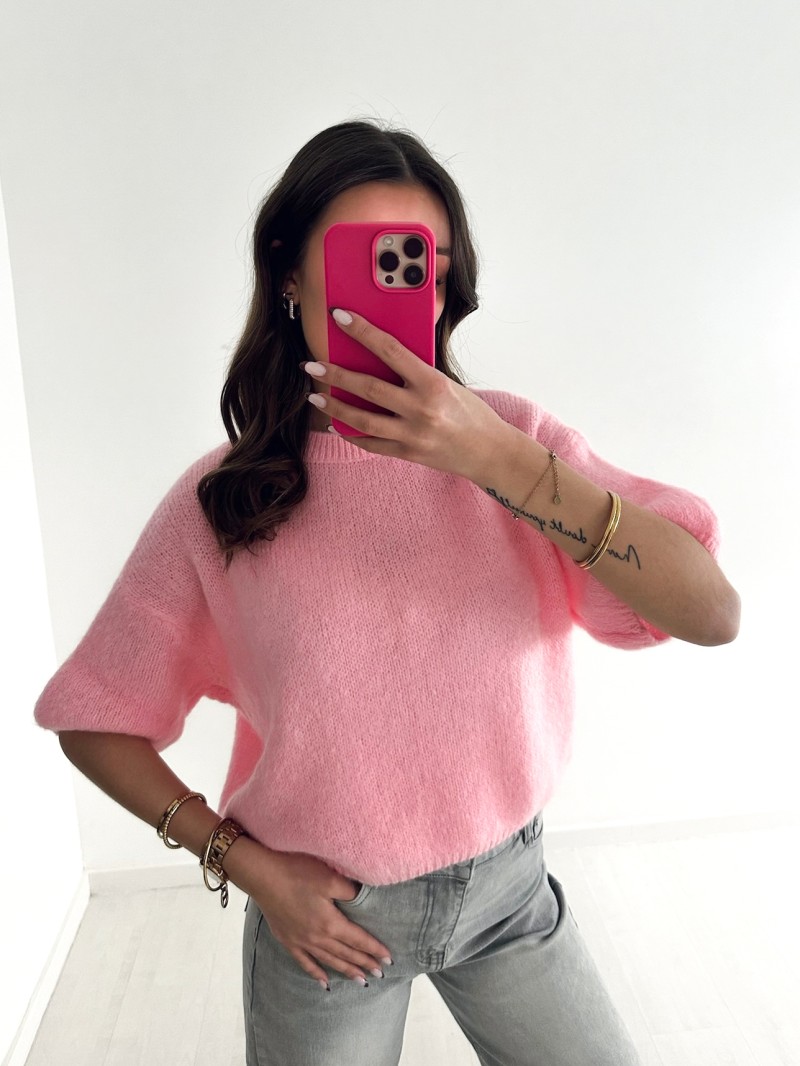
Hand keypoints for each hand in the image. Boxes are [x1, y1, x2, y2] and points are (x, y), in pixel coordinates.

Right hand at [231, 840, 392, 988]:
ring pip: (329, 961)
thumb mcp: (329, 878)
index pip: (358, 940)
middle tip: (380, 972)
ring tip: (361, 980)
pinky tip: (324, 982)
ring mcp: (301, 941)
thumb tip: (365, 898)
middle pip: (346, 953)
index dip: (374, 949)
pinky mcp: (287, 940)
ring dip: (346, 971)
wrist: (263, 876)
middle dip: (364, 963)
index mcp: (330, 923)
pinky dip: (316, 974)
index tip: (388, 958)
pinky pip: (305, 963)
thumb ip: (350, 891)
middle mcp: (317, 938)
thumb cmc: (297, 872)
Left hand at [303, 307, 510, 481]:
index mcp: (433, 383)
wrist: (488, 451)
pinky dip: (351, 434)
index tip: (340, 317)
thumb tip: (379, 356)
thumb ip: (416, 373)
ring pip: (362, 420)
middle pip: (368, 387)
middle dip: (335, 375)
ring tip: (316, 397)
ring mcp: (412, 435)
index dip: (362, 331)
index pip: (391, 350)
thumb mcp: (447, 383)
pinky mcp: (407, 454)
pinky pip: (371, 444)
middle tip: (312, 366)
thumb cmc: (469, 412)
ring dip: (334, 408)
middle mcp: (421, 409)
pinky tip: (336, 424)